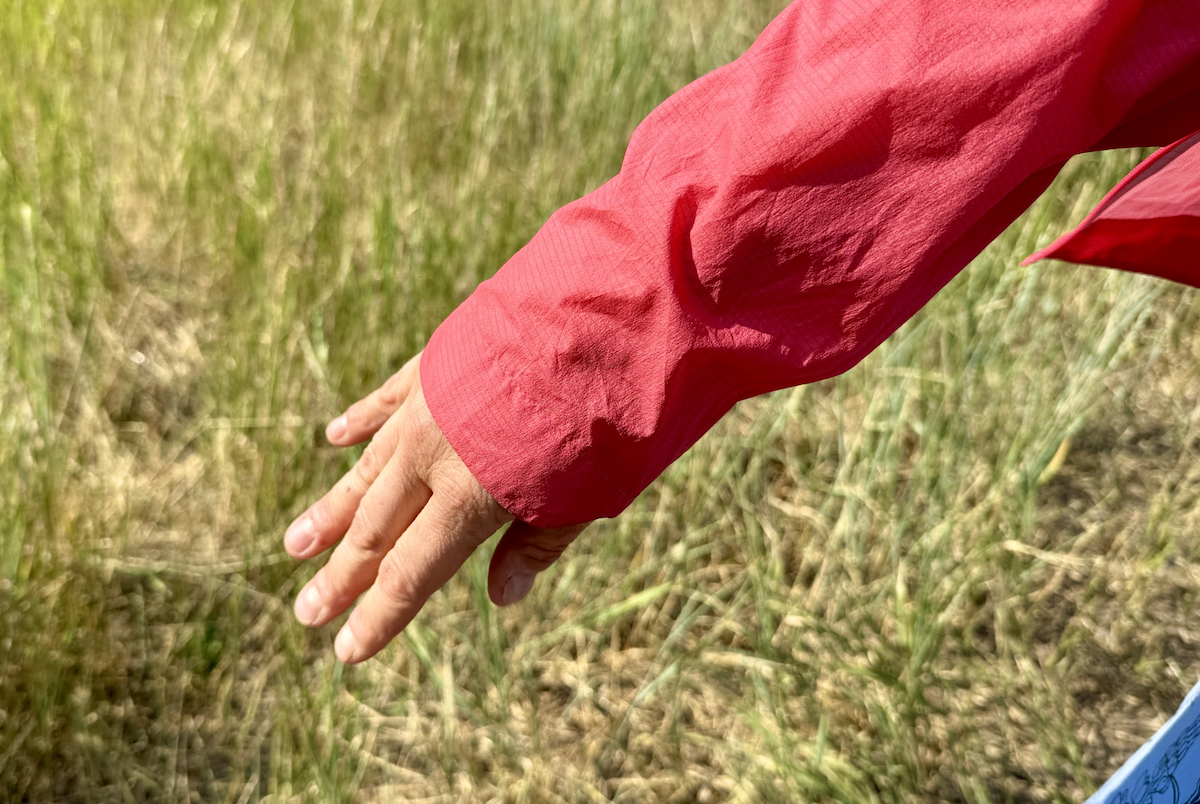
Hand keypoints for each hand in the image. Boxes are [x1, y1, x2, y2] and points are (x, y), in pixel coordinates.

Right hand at [285, 352, 589, 663]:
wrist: (609, 308)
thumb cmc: (616, 413)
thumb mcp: (591, 494)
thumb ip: (538, 542)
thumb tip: (501, 597)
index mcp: (471, 495)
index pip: (410, 573)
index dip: (378, 616)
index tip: (345, 651)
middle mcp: (435, 452)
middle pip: (378, 528)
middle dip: (343, 575)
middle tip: (306, 612)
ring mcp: (430, 403)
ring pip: (369, 467)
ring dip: (334, 509)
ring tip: (296, 544)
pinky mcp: (438, 360)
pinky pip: (388, 400)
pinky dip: (362, 422)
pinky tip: (336, 436)